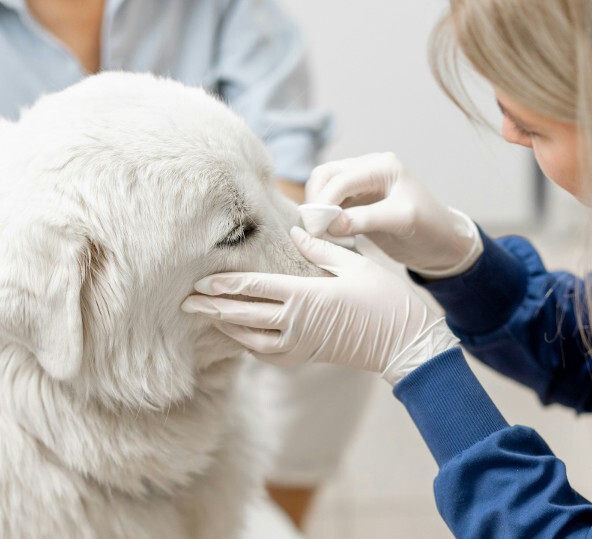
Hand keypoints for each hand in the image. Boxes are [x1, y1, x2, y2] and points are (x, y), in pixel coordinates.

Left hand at [181, 227, 457, 383]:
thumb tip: (295, 234)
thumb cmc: (386, 300)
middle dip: (212, 306)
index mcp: (306, 296)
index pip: (253, 288)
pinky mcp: (308, 356)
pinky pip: (268, 353)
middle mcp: (297, 323)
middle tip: (185, 301)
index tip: (200, 278)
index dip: (224, 283)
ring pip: (250, 338)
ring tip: (207, 315)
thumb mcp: (355, 265)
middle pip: (243, 314)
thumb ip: (321, 250)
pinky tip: (240, 334)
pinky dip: (249, 344)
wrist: (406, 342)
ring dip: (226, 326)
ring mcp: (300, 344)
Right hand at [305, 153, 481, 276]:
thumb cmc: (430, 227)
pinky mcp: (356, 202)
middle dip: (316, 201)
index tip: (317, 228)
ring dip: (317, 208)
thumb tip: (332, 224)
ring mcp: (360, 185)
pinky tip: (326, 234)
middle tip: (314, 229)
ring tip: (320, 233)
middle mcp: (368, 169)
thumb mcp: (403, 220)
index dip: (325, 202)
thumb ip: (367, 219)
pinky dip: (324, 217)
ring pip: (324, 188)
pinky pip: (331, 204)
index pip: (341, 178)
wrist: (442, 242)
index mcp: (382, 165)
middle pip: (325, 176)